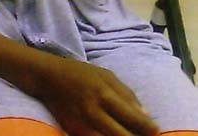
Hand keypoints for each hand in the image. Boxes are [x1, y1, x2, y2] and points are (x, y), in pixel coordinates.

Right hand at [28, 55, 157, 135]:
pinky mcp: (73, 131)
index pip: (134, 119)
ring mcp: (82, 123)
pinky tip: (110, 134)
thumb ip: (128, 95)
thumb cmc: (80, 73)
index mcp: (105, 94)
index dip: (149, 129)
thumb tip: (147, 117)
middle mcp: (94, 111)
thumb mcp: (106, 76)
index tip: (155, 131)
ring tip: (126, 134)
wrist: (47, 77)